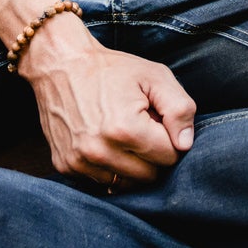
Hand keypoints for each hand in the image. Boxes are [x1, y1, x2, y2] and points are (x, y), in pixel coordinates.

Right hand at [20, 12, 194, 187]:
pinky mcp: (66, 166)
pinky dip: (110, 166)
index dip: (170, 138)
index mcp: (125, 129)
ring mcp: (79, 162)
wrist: (61, 64)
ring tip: (123, 133)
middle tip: (142, 127)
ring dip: (132, 163)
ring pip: (126, 183)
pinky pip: (102, 181)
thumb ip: (179, 109)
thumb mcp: (155, 76)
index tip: (158, 120)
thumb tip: (185, 145)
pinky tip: (105, 141)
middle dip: (153, 154)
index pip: (170, 157)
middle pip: (149, 176)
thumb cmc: (112, 69)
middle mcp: (100, 151)